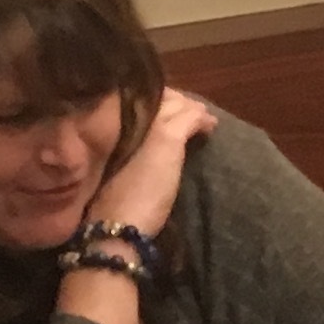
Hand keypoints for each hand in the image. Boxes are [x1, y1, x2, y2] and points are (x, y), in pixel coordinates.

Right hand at [86, 89, 218, 243]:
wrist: (115, 224)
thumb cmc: (112, 205)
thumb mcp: (116, 171)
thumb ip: (126, 152)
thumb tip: (138, 147)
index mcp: (112, 127)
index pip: (137, 103)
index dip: (152, 105)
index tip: (162, 111)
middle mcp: (128, 118)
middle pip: (158, 99)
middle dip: (174, 103)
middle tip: (186, 112)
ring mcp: (150, 125)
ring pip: (177, 105)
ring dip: (191, 110)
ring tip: (202, 119)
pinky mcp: (168, 137)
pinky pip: (192, 118)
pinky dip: (203, 121)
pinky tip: (211, 128)